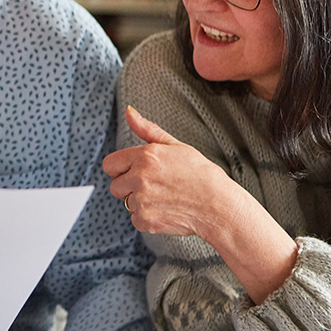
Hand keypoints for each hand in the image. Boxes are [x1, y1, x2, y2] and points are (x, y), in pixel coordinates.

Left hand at [104, 106, 298, 303]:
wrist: (220, 206)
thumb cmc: (201, 174)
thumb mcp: (175, 146)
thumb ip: (147, 129)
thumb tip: (129, 111)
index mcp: (145, 156)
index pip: (110, 164)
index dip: (121, 169)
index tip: (135, 172)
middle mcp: (139, 177)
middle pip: (115, 186)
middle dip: (130, 186)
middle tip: (155, 187)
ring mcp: (142, 200)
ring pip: (127, 202)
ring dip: (140, 202)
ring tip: (165, 198)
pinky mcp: (146, 220)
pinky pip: (136, 219)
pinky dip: (148, 218)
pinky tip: (167, 211)